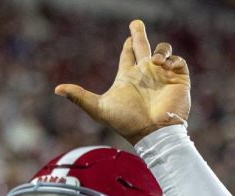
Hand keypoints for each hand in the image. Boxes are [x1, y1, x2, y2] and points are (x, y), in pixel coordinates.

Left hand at [54, 20, 189, 144]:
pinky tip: (163, 66)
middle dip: (139, 34)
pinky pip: (178, 61)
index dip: (127, 45)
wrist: (151, 133)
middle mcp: (145, 74)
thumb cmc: (125, 122)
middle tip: (135, 23)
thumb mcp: (98, 108)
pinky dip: (172, 59)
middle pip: (143, 47)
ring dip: (160, 49)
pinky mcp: (178, 79)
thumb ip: (79, 97)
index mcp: (128, 77)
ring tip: (154, 61)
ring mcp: (162, 75)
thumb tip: (57, 89)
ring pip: (163, 51)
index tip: (127, 39)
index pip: (127, 55)